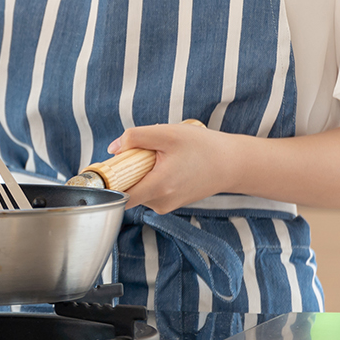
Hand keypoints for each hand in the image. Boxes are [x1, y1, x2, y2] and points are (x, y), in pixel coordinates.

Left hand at [105, 122, 241, 213]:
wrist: (232, 164)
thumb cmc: (203, 147)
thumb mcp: (167, 134)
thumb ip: (136, 138)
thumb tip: (113, 148)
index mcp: (158, 187)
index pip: (120, 196)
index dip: (109, 182)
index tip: (107, 168)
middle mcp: (161, 202)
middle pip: (128, 191)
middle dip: (129, 172)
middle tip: (144, 154)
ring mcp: (167, 205)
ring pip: (140, 190)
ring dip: (142, 173)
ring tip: (163, 158)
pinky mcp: (172, 203)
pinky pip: (152, 190)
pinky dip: (153, 177)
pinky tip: (170, 165)